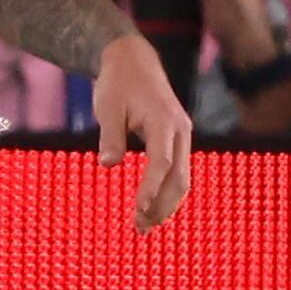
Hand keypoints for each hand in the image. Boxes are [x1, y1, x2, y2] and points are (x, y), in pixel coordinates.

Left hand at [92, 30, 194, 229]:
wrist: (133, 61)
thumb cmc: (118, 83)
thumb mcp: (107, 107)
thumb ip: (110, 136)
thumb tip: (108, 165)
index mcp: (164, 121)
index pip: (161, 162)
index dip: (152, 188)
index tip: (140, 210)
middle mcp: (180, 130)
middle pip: (179, 176)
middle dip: (162, 205)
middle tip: (140, 228)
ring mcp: (182, 135)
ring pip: (182, 177)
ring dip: (167, 203)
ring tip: (145, 225)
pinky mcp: (177, 139)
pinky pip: (177, 170)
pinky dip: (168, 191)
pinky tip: (153, 207)